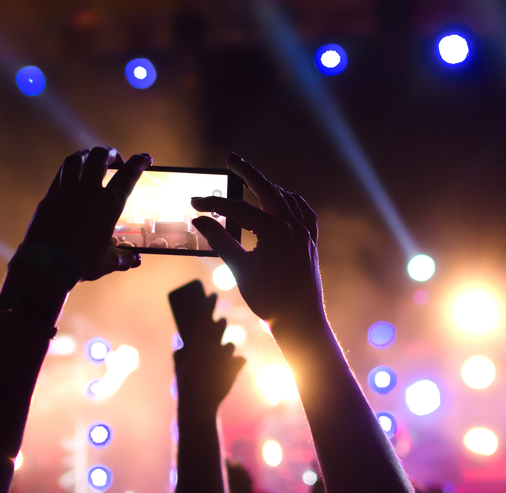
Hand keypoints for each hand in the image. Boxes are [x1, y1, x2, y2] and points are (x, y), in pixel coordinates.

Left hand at [22, 147, 151, 281]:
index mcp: (108, 204)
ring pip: (76, 160)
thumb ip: (124, 257)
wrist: (46, 265)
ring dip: (86, 155)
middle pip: (100, 157)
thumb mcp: (108, 262)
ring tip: (90, 157)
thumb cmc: (81, 263)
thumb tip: (135, 260)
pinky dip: (68, 171)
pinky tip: (70, 175)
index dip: (139, 162)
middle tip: (116, 159)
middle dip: (111, 153)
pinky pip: (59, 176)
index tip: (145, 158)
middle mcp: (88, 191)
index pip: (129, 174)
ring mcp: (66, 192)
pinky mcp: (49, 198)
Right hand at [174, 293, 245, 413]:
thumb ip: (180, 352)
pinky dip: (234, 362)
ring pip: (230, 345)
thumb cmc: (186, 384)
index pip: (205, 316)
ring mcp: (225, 356)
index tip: (213, 294)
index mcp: (197, 342)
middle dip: (220, 325)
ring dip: (226, 347)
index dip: (209, 304)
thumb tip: (181, 341)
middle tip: (220, 322)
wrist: (199, 405)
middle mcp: (213, 346)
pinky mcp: (235, 367)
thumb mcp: (179, 366)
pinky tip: (232, 366)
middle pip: (220, 327)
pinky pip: (238, 359)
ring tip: (222, 351)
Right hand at [190, 153, 322, 326]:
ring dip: (267, 185)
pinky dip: (291, 200)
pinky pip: (304, 211)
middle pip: (267, 188)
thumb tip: (199, 221)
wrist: (300, 321)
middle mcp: (293, 225)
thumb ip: (220, 240)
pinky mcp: (311, 241)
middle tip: (231, 159)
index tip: (194, 203)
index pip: (237, 208)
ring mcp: (306, 232)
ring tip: (250, 178)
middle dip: (247, 173)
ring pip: (285, 198)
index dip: (213, 204)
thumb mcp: (239, 269)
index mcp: (274, 229)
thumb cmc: (269, 299)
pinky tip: (284, 197)